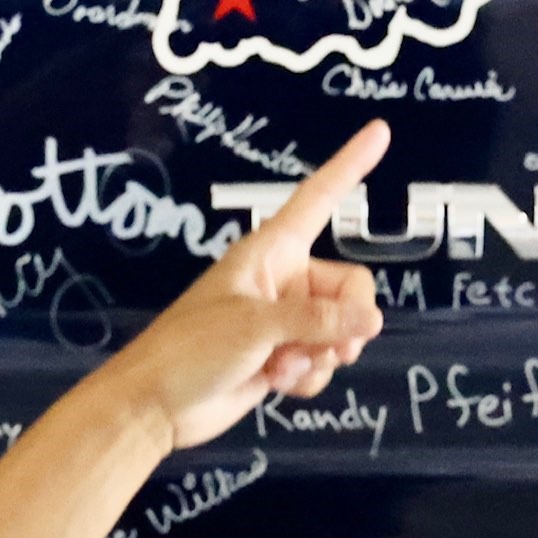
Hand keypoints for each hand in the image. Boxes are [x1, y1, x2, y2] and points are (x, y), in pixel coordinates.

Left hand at [106, 119, 390, 450]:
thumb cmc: (191, 349)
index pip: (319, 198)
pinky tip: (275, 383)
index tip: (381, 130)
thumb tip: (371, 322)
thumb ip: (319, 321)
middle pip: (352, 289)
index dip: (350, 166)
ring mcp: (284, 321)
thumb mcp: (256, 326)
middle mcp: (284, 280)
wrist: (156, 406)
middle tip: (330, 347)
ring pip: (341, 331)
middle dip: (346, 322)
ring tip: (284, 366)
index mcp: (271, 250)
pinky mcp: (282, 358)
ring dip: (322, 356)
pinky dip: (308, 377)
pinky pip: (323, 362)